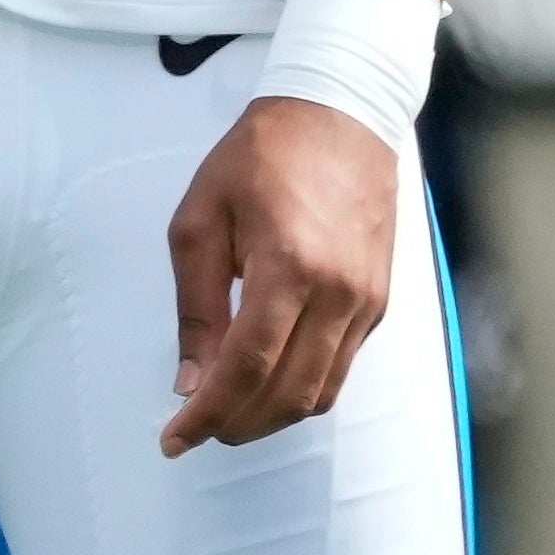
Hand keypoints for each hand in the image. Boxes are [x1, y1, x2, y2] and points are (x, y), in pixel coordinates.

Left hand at [162, 94, 395, 454]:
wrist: (340, 115)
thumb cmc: (260, 156)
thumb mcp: (201, 218)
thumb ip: (196, 305)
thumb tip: (191, 380)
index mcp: (288, 264)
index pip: (247, 366)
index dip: (209, 413)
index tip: (175, 439)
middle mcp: (338, 292)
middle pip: (289, 394)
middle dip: (238, 425)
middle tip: (196, 429)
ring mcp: (367, 301)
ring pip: (321, 392)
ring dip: (271, 416)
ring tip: (227, 412)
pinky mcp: (379, 303)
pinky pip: (341, 368)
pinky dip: (301, 388)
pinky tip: (266, 379)